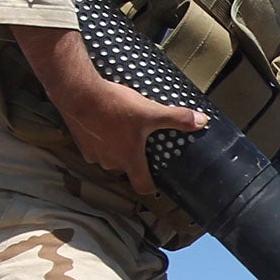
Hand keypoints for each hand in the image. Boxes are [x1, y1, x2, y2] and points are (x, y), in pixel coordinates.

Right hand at [12, 26, 205, 197]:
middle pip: (126, 169)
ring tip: (122, 130)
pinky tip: (104, 123)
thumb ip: (177, 118)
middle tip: (141, 142)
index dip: (151, 185)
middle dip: (134, 158)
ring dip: (115, 147)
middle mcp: (110, 162)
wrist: (78, 93)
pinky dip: (100, 137)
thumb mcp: (151, 112)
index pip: (142, 187)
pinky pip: (94, 145)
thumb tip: (201, 121)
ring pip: (109, 156)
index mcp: (129, 160)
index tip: (156, 180)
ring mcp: (93, 153)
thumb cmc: (113, 106)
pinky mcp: (80, 141)